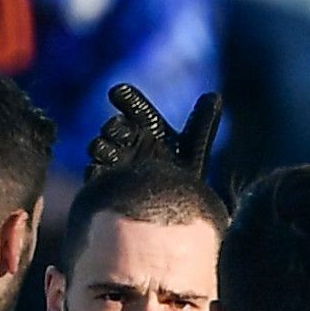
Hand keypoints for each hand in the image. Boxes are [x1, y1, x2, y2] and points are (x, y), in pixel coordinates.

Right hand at [84, 84, 222, 180]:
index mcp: (149, 130)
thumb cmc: (183, 181)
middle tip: (117, 127)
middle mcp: (129, 144)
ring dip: (102, 146)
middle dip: (114, 127)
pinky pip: (95, 175)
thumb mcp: (194, 151)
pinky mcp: (105, 186)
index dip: (128, 99)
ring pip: (101, 148)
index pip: (136, 109)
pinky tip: (97, 169)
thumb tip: (214, 96)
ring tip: (104, 147)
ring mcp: (115, 164)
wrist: (173, 217)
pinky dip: (96, 171)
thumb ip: (202, 124)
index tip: (117, 93)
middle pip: (115, 127)